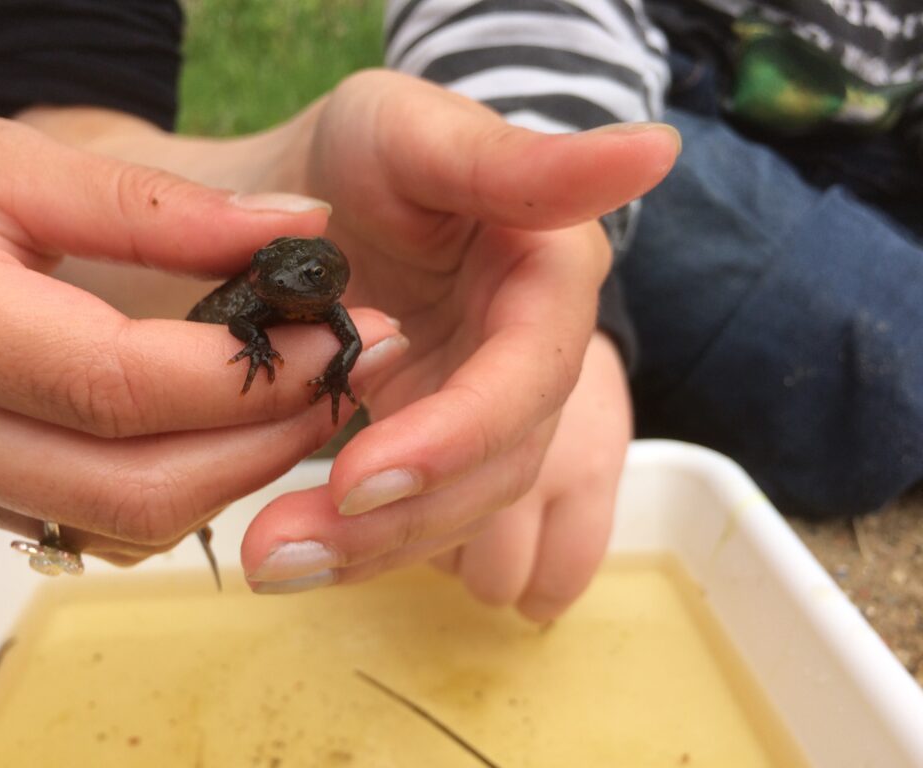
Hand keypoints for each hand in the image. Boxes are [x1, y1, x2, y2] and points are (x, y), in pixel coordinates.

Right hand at [0, 98, 405, 562]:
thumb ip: (153, 206)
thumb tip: (297, 225)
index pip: (116, 386)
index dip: (244, 375)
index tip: (337, 336)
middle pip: (132, 489)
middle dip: (263, 446)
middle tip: (340, 381)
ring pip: (117, 525)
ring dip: (229, 477)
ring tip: (296, 404)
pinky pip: (86, 526)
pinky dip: (175, 492)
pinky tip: (218, 433)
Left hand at [231, 72, 674, 596]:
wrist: (310, 196)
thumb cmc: (363, 150)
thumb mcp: (420, 132)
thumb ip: (523, 161)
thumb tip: (656, 147)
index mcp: (548, 278)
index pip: (528, 377)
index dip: (456, 436)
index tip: (356, 477)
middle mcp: (531, 355)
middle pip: (500, 463)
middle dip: (400, 516)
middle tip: (277, 550)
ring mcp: (485, 406)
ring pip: (461, 505)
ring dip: (370, 547)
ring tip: (270, 565)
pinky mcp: (438, 441)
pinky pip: (419, 509)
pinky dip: (359, 540)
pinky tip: (293, 555)